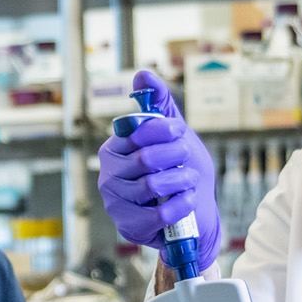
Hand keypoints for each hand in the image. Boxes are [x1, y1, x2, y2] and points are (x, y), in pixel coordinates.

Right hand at [97, 71, 220, 271]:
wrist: (193, 214)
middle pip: (146, 158)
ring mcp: (115, 201)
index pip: (136, 131)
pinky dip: (181, 205)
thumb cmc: (179, 172)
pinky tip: (187, 199)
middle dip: (177, 156)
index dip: (163, 129)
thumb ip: (159, 105)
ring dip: (182, 181)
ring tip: (190, 180)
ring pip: (153, 185)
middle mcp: (108, 173)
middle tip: (187, 158)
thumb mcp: (174, 136)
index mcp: (114, 148)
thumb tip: (142, 75)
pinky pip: (158, 213)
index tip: (180, 131)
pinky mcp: (128, 225)